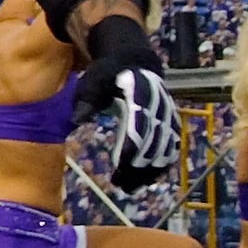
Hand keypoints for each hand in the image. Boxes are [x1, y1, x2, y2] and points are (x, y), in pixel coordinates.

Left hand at [72, 14, 179, 190]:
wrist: (135, 60)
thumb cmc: (108, 72)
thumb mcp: (94, 79)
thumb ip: (87, 100)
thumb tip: (77, 120)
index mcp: (140, 94)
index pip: (139, 124)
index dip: (132, 146)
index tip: (121, 165)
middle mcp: (159, 107)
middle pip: (153, 142)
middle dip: (138, 165)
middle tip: (121, 184)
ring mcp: (168, 116)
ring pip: (164, 149)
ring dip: (149, 170)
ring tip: (129, 187)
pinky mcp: (170, 125)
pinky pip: (169, 149)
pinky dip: (159, 166)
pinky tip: (143, 180)